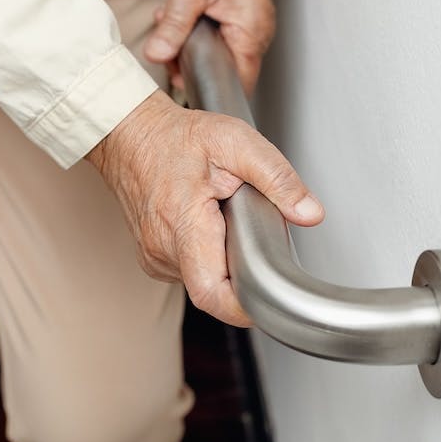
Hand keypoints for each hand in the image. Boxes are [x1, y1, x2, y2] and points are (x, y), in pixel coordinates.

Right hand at [86, 91, 323, 326]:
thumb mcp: (238, 143)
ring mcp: (155, 257)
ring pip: (204, 281)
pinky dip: (209, 255)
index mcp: (183, 223)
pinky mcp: (154, 259)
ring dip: (225, 260)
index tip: (270, 296)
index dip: (245, 307)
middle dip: (243, 270)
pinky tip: (209, 225)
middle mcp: (163, 249)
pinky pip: (191, 272)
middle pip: (216, 290)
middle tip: (249, 230)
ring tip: (225, 220)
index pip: (213, 294)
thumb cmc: (177, 137)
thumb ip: (278, 179)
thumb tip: (310, 213)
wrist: (131, 134)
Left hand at [144, 0, 274, 93]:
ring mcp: (250, 22)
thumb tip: (158, 54)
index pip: (237, 84)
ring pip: (219, 48)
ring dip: (191, 41)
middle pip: (224, 67)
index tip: (183, 84)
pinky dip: (198, 27)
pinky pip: (220, 31)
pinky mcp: (241, 11)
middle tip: (167, 52)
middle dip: (191, 61)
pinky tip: (183, 14)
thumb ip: (173, 27)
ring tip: (170, 24)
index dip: (208, 88)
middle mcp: (256, 31)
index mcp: (251, 33)